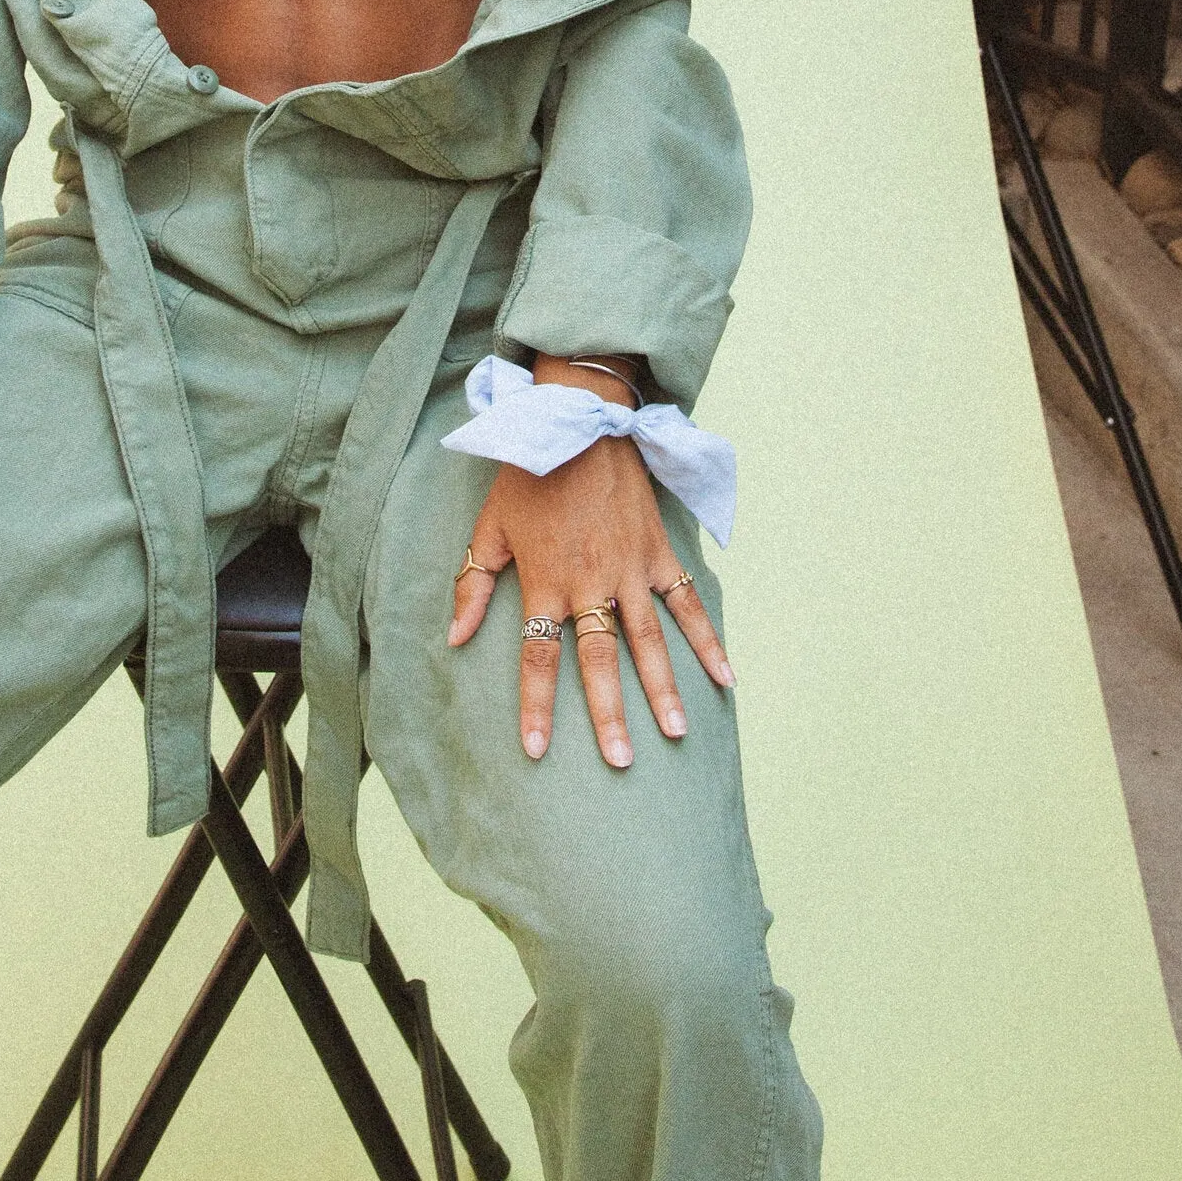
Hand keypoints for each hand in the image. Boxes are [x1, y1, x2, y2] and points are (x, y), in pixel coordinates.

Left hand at [447, 393, 730, 768]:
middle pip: (601, 661)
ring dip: (665, 689)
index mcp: (546, 582)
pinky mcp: (659, 552)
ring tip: (676, 733)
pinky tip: (725, 677)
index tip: (536, 751)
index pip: (539, 658)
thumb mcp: (489, 527)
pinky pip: (687, 603)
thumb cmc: (528, 475)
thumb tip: (455, 638)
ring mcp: (630, 570)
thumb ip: (472, 585)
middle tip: (621, 761)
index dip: (537, 707)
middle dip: (610, 715)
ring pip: (650, 641)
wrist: (578, 419)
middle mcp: (591, 583)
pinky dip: (707, 639)